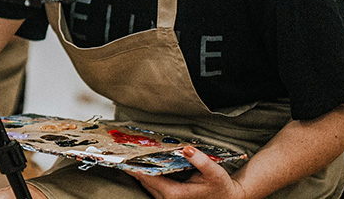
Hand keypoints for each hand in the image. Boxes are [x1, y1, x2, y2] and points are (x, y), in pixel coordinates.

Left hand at [132, 146, 248, 198]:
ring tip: (131, 154)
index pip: (147, 178)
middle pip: (143, 180)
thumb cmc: (221, 188)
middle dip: (134, 165)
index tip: (122, 156)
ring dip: (139, 171)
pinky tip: (144, 164)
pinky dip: (147, 176)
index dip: (133, 166)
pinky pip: (152, 187)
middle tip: (124, 148)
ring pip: (146, 185)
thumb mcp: (214, 172)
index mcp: (174, 194)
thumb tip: (187, 149)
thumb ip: (200, 160)